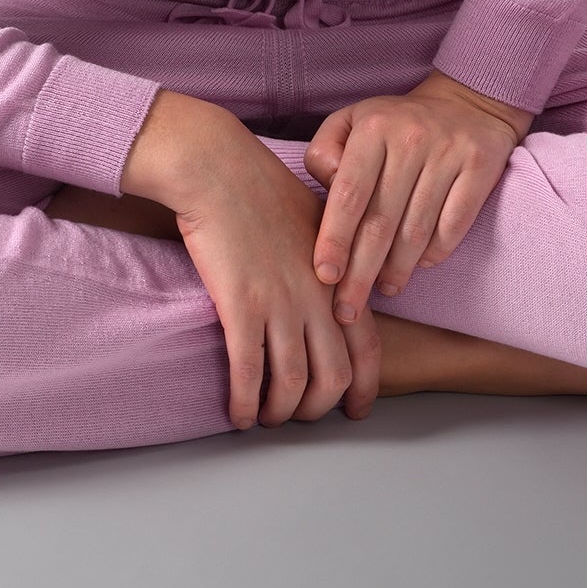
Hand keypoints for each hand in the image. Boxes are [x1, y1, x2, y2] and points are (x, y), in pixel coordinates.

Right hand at [171, 121, 383, 430]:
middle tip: (299, 417)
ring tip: (264, 419)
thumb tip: (336, 287)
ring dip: (279, 413)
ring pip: (293, 384)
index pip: (367, 347)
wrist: (219, 168)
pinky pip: (249, 373)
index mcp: (338, 275)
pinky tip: (237, 415)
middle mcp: (317, 295)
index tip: (353, 409)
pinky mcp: (241, 305)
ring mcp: (281, 302)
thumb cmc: (262, 187)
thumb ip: (334, 258)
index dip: (363, 386)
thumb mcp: (318, 219)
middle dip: (317, 408)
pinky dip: (245, 403)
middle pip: (333, 376)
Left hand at [304, 70, 535, 323]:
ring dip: (396, 270)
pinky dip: (433, 254)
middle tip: (346, 309)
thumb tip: (326, 189)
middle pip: (381, 222)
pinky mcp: (480, 168)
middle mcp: (410, 139)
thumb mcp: (352, 121)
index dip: (335, 239)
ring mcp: (449, 154)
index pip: (349, 194)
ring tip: (382, 290)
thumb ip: (326, 152)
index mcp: (373, 128)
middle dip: (360, 273)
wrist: (467, 101)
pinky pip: (453, 227)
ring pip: (417, 231)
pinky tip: (418, 265)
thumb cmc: (396, 122)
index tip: (324, 275)